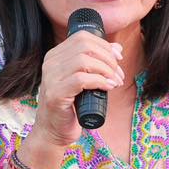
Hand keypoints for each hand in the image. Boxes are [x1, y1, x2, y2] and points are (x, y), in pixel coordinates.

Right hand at [26, 31, 124, 156]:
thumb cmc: (71, 106)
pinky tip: (108, 87)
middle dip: (107, 58)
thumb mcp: (84, 80)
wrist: (53, 131)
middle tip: (118, 74)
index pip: (82, 37)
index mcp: (55, 56)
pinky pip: (81, 79)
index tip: (118, 58)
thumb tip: (117, 48)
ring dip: (105, 70)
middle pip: (84, 46)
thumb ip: (96, 63)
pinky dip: (99, 81)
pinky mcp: (55, 94)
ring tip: (115, 82)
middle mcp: (50, 63)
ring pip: (83, 61)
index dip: (104, 45)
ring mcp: (51, 78)